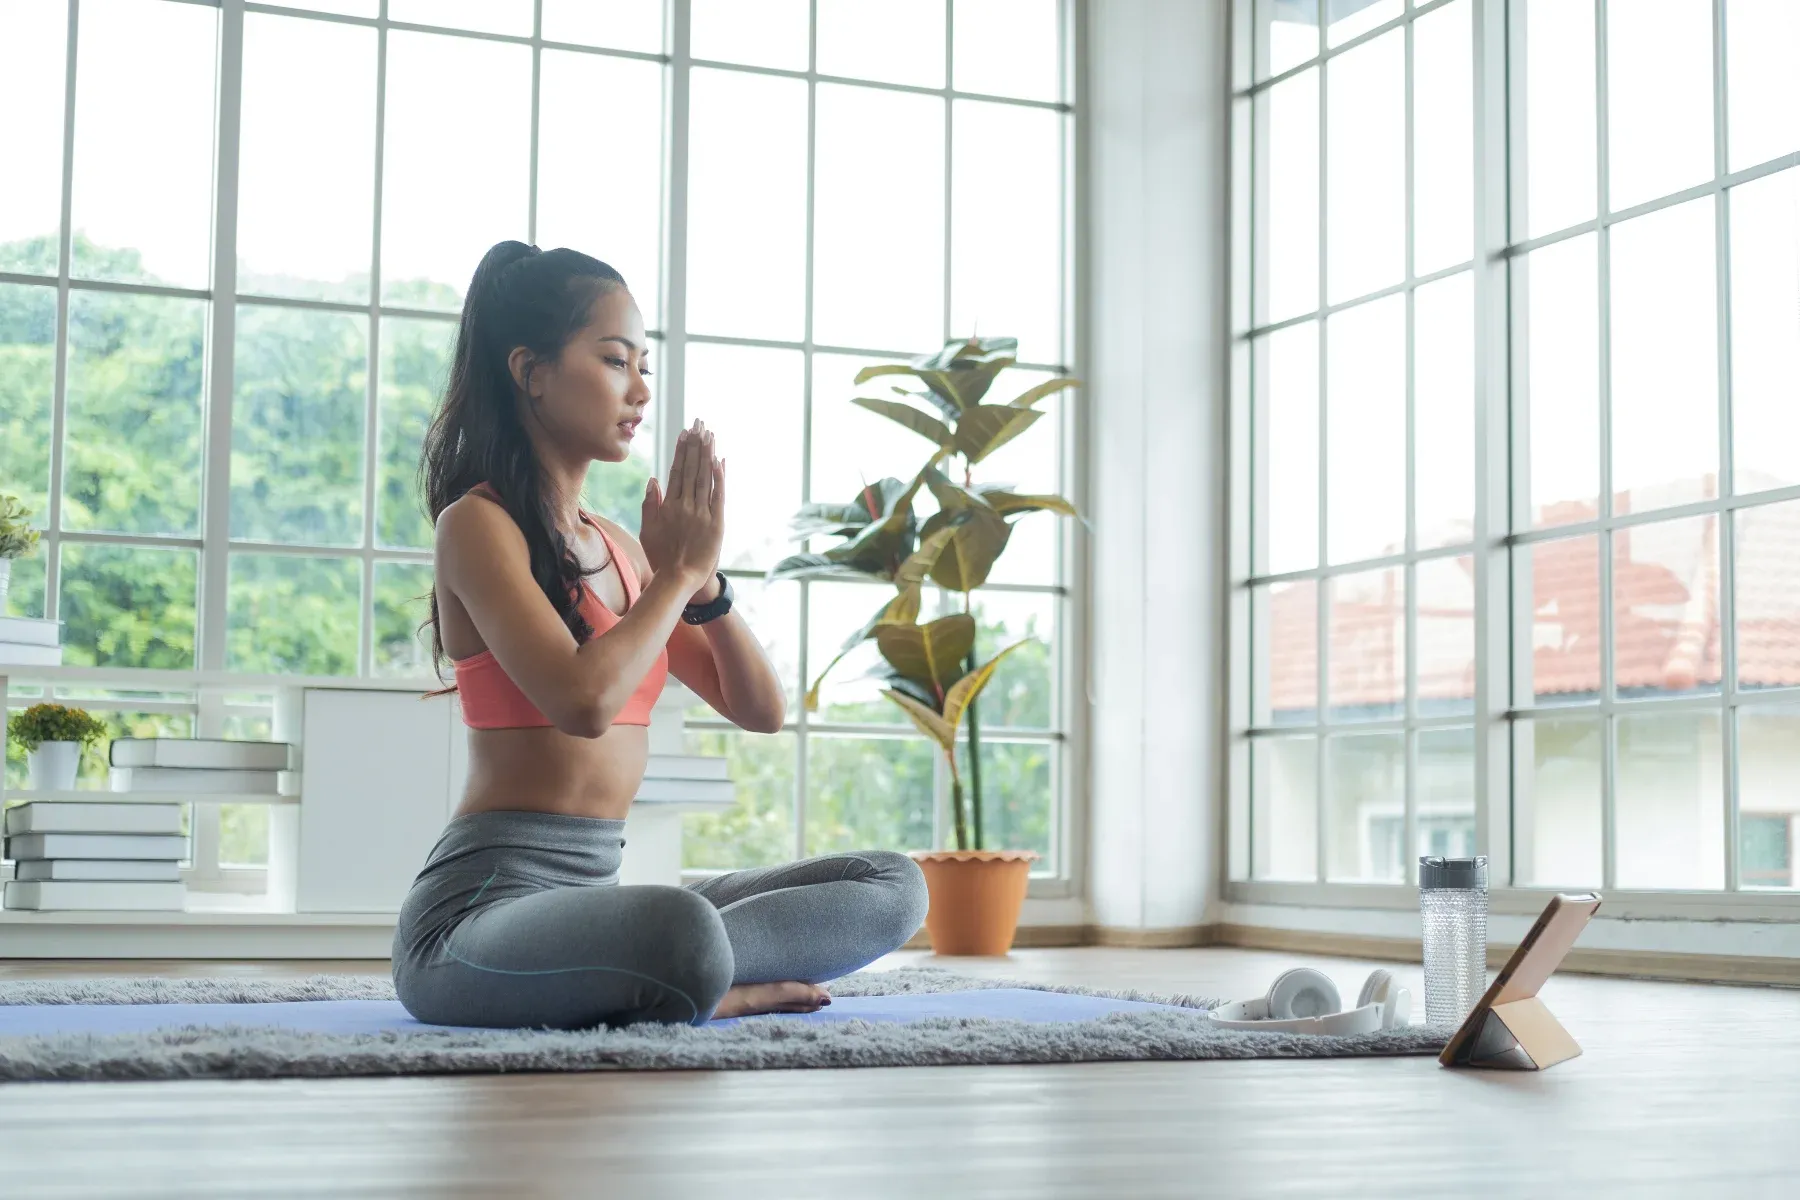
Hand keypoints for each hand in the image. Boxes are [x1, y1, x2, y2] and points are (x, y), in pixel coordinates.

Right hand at [639, 418, 724, 592]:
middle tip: (699, 423)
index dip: (682, 450)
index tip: (685, 433)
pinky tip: (720, 460)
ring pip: (704, 477)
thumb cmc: (662, 558)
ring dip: (707, 454)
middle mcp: (684, 505)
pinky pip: (718, 495)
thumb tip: (653, 480)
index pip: (676, 471)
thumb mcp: (648, 530)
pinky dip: (719, 477)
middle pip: (691, 468)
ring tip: (709, 434)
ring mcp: (701, 513)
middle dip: (695, 444)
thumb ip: (650, 504)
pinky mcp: (715, 523)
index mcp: (668, 505)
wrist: (678, 580)